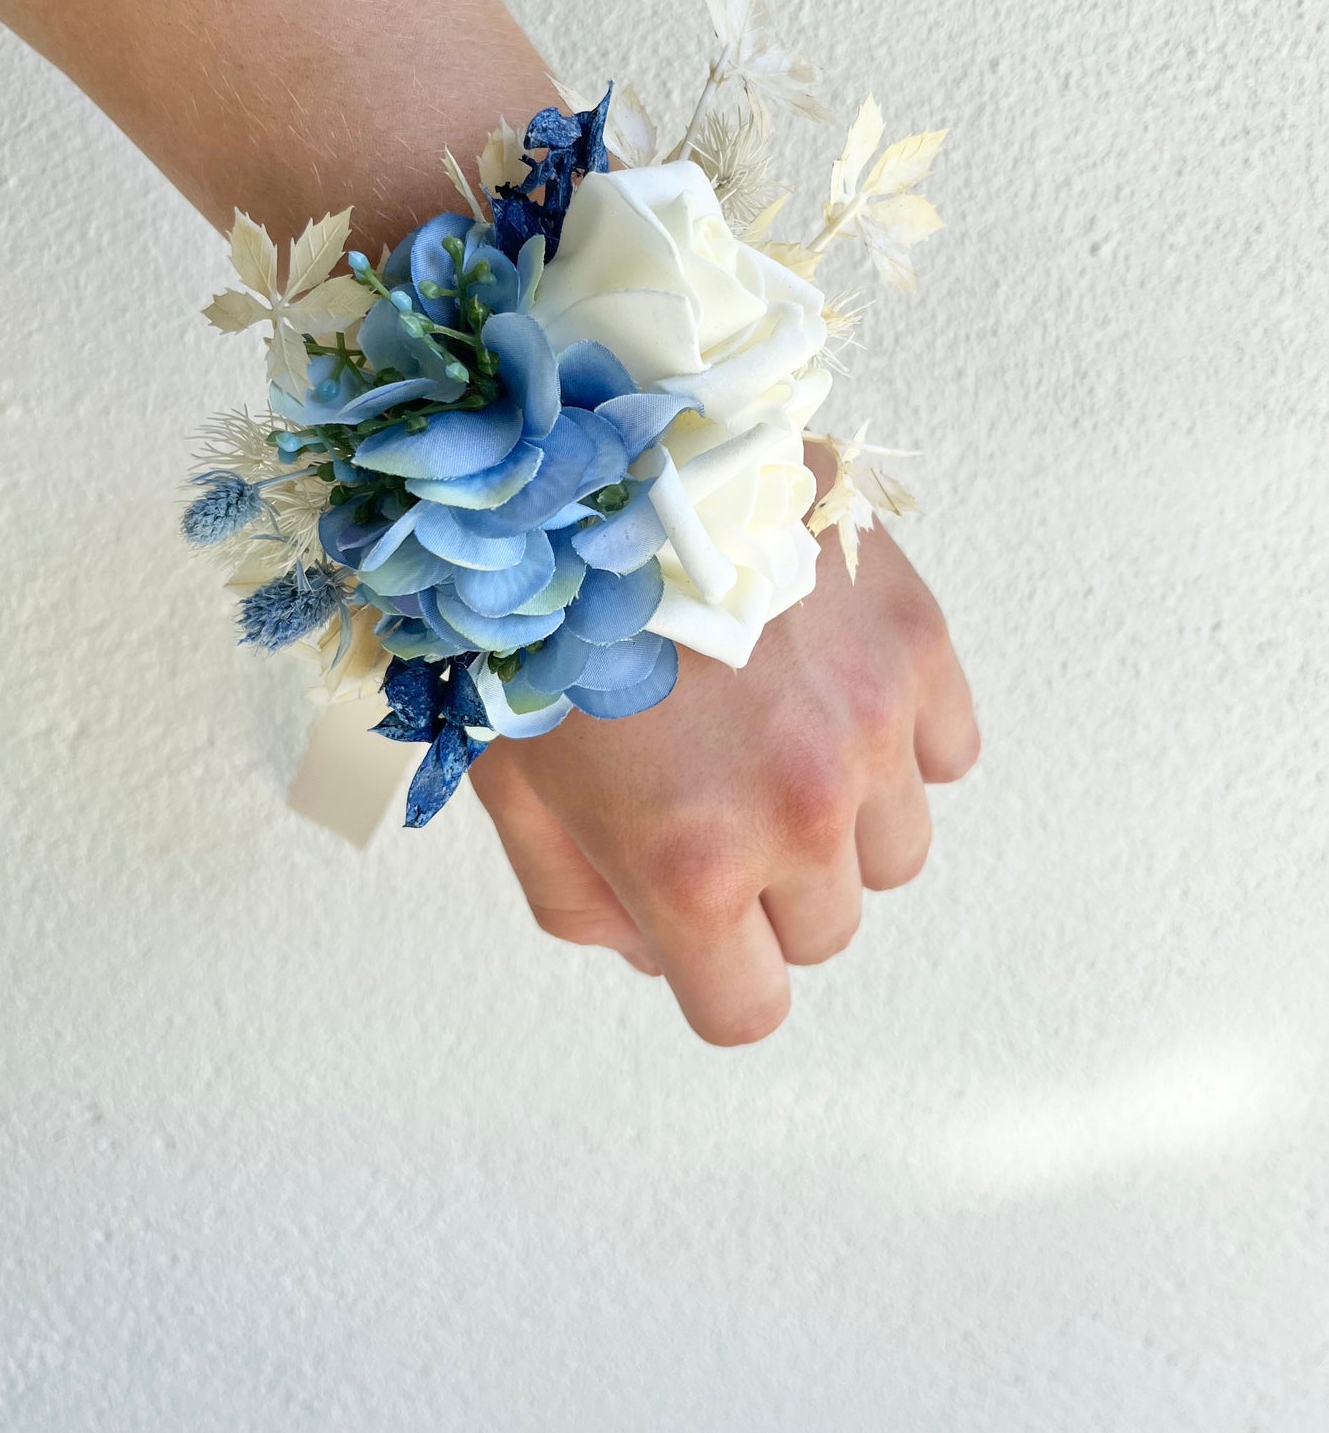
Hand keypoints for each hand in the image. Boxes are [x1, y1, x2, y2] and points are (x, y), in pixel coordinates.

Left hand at [470, 446, 980, 1043]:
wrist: (598, 453)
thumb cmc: (540, 615)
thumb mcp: (514, 783)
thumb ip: (581, 902)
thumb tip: (660, 948)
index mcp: (692, 863)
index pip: (749, 1010)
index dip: (715, 974)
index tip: (694, 920)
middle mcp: (801, 811)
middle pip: (824, 931)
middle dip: (768, 889)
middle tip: (711, 796)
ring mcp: (873, 727)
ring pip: (896, 851)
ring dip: (842, 820)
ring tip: (770, 731)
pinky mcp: (916, 644)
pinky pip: (948, 754)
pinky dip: (901, 742)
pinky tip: (828, 685)